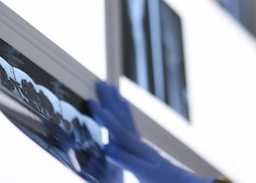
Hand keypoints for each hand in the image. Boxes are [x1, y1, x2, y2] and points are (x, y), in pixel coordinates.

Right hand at [88, 80, 215, 182]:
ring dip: (117, 104)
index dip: (103, 115)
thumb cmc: (163, 181)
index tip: (92, 100)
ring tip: (112, 90)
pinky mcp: (143, 150)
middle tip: (101, 82)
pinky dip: (126, 117)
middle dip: (110, 100)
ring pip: (126, 119)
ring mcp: (141, 145)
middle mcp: (138, 142)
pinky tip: (124, 113)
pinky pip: (131, 128)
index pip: (117, 128)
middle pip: (121, 117)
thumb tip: (106, 146)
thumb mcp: (143, 172)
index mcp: (137, 148)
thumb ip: (125, 159)